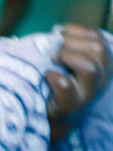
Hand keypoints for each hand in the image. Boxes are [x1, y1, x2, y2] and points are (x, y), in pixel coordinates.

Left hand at [46, 23, 111, 140]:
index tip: (61, 34)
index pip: (99, 39)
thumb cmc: (58, 84)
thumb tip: (57, 32)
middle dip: (72, 42)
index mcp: (101, 66)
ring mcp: (87, 95)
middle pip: (99, 49)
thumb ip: (68, 47)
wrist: (53, 119)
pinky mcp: (70, 107)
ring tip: (52, 60)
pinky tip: (48, 75)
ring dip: (67, 57)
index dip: (78, 31)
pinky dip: (54, 76)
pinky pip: (66, 87)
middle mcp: (100, 80)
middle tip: (56, 50)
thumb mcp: (69, 64)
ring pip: (90, 68)